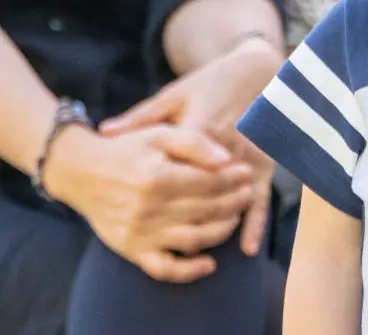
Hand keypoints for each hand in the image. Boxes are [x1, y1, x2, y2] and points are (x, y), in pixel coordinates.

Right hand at [47, 124, 255, 282]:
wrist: (82, 172)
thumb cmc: (126, 149)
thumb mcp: (159, 133)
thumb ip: (194, 142)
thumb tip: (226, 159)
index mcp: (158, 176)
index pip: (208, 182)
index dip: (233, 179)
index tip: (247, 172)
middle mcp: (149, 209)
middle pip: (205, 210)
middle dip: (234, 202)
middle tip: (247, 193)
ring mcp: (140, 233)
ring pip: (193, 239)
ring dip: (222, 230)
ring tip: (235, 217)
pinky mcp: (132, 250)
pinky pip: (164, 269)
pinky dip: (189, 271)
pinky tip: (209, 263)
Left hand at [101, 39, 278, 254]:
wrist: (252, 71)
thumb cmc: (207, 84)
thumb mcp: (173, 96)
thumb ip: (141, 117)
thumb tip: (104, 131)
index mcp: (200, 126)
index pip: (178, 167)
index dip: (161, 191)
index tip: (140, 207)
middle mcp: (226, 146)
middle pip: (205, 189)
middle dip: (186, 214)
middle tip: (165, 234)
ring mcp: (247, 157)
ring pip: (232, 198)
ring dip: (217, 224)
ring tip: (197, 247)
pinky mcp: (264, 163)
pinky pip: (261, 197)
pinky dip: (255, 223)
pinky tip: (246, 247)